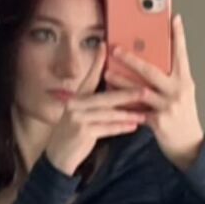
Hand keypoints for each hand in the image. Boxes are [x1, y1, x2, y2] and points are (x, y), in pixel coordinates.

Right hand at [43, 44, 150, 177]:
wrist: (58, 157)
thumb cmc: (73, 135)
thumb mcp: (80, 116)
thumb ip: (94, 106)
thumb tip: (117, 96)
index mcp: (76, 98)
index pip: (89, 78)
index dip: (97, 62)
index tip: (106, 46)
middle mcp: (75, 105)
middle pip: (105, 97)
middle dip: (127, 94)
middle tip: (146, 90)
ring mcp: (78, 119)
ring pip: (109, 114)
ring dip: (128, 113)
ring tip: (144, 112)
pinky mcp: (83, 133)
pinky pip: (107, 129)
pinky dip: (121, 128)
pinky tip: (133, 126)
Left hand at [104, 14, 204, 168]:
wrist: (188, 145)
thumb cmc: (182, 116)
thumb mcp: (181, 93)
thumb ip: (169, 79)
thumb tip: (151, 61)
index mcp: (185, 81)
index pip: (181, 54)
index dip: (178, 36)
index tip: (174, 18)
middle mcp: (178, 91)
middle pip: (152, 71)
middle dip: (132, 59)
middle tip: (116, 48)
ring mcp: (168, 106)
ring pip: (139, 90)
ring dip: (121, 81)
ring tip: (106, 73)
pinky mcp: (159, 121)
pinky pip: (136, 111)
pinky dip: (123, 104)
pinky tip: (111, 99)